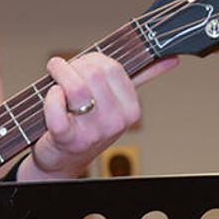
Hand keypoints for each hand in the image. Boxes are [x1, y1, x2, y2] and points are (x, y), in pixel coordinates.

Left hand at [18, 53, 176, 179]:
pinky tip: (51, 98)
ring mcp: (92, 133)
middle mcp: (115, 123)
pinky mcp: (67, 139)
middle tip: (63, 73)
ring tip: (54, 81)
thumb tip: (170, 59)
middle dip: (73, 66)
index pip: (112, 67)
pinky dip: (49, 96)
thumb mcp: (115, 103)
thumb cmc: (86, 124)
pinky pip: (56, 106)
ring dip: (58, 76)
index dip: (91, 60)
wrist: (62, 159)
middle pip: (93, 72)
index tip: (82, 67)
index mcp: (131, 111)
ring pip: (75, 86)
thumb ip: (142, 78)